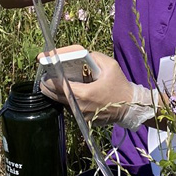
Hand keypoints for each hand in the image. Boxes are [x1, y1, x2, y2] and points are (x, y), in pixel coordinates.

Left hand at [39, 51, 156, 128]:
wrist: (130, 106)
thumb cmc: (119, 85)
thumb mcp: (109, 65)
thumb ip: (91, 57)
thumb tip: (77, 54)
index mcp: (84, 94)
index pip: (58, 86)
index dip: (49, 79)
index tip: (45, 72)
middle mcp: (79, 107)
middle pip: (54, 96)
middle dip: (48, 86)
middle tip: (47, 77)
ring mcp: (80, 116)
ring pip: (61, 102)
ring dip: (58, 93)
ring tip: (60, 83)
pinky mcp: (83, 120)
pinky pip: (70, 108)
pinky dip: (68, 100)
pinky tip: (72, 92)